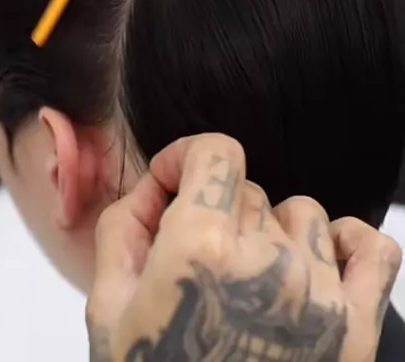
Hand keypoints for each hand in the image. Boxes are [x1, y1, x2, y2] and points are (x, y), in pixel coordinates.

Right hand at [87, 135, 401, 361]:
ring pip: (302, 213)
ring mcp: (318, 295)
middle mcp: (267, 262)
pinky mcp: (356, 329)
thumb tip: (156, 186)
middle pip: (249, 189)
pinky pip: (374, 249)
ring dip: (273, 234)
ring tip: (250, 283)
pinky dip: (350, 245)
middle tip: (201, 260)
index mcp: (200, 248)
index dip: (187, 158)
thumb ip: (123, 226)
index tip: (176, 183)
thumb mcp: (106, 310)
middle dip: (217, 210)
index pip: (216, 151)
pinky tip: (320, 263)